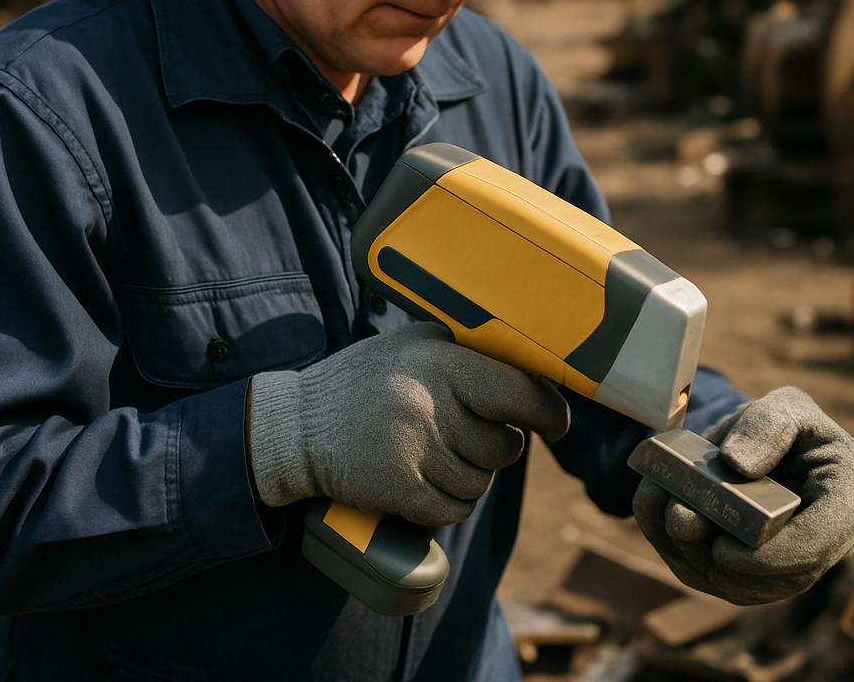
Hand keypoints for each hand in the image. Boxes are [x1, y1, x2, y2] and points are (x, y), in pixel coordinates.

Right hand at [247, 321, 569, 524]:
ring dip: (470, 476)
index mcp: (440, 362)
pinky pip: (455, 510)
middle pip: (506, 446)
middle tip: (470, 434)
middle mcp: (430, 404)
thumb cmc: (364, 380)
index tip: (557, 423)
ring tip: (435, 453)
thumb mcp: (412, 343)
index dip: (548, 412)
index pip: (518, 392)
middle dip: (498, 446)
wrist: (295, 424)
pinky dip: (448, 502)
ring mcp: (415, 450)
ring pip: (483, 483)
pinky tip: (423, 480)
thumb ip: (467, 350)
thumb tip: (532, 370)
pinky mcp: (400, 491)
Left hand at [633, 386, 853, 604]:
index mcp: (848, 493)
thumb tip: (737, 466)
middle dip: (721, 558)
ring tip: (660, 507)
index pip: (820, 543)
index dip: (773, 558)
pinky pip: (717, 579)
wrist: (761, 442)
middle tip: (677, 519)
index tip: (723, 550)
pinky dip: (678, 550)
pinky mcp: (753, 573)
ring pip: (742, 587)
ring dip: (693, 555)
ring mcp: (791, 563)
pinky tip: (654, 510)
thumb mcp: (783, 406)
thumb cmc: (781, 423)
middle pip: (778, 577)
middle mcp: (827, 540)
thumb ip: (766, 425)